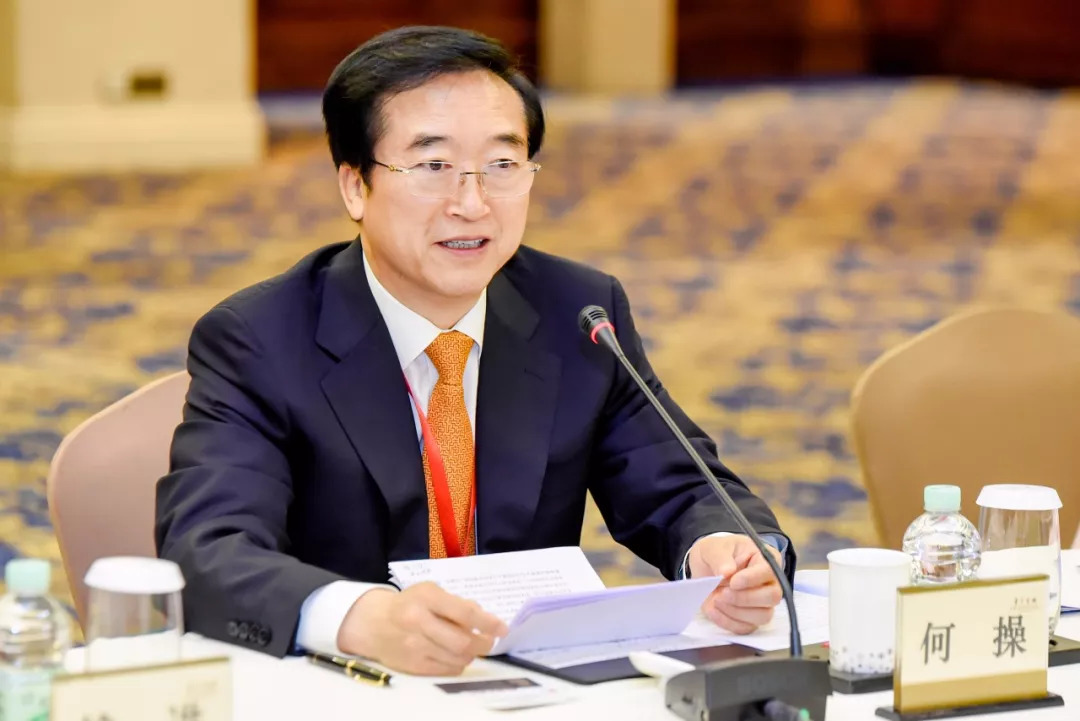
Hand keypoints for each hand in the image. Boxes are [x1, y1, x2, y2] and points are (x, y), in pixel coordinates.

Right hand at [336, 582, 507, 675]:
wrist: (372, 623)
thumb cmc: (408, 604)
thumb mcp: (430, 592)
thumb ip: (456, 603)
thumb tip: (483, 618)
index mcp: (426, 597)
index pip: (465, 612)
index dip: (488, 622)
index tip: (502, 628)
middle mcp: (419, 621)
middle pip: (464, 641)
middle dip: (484, 644)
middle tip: (489, 641)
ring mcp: (415, 645)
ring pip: (458, 658)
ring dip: (472, 654)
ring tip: (472, 647)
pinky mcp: (412, 664)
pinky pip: (447, 669)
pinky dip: (458, 663)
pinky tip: (456, 655)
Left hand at [688, 535, 784, 633]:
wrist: (705, 568)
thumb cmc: (715, 553)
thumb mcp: (712, 548)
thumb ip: (720, 557)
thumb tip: (727, 571)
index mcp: (765, 559)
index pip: (769, 571)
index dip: (751, 579)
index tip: (732, 581)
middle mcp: (769, 583)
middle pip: (772, 597)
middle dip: (745, 598)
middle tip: (723, 593)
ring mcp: (762, 603)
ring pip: (763, 616)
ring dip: (736, 611)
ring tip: (716, 599)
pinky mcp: (750, 619)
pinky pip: (746, 628)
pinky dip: (727, 621)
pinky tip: (713, 609)